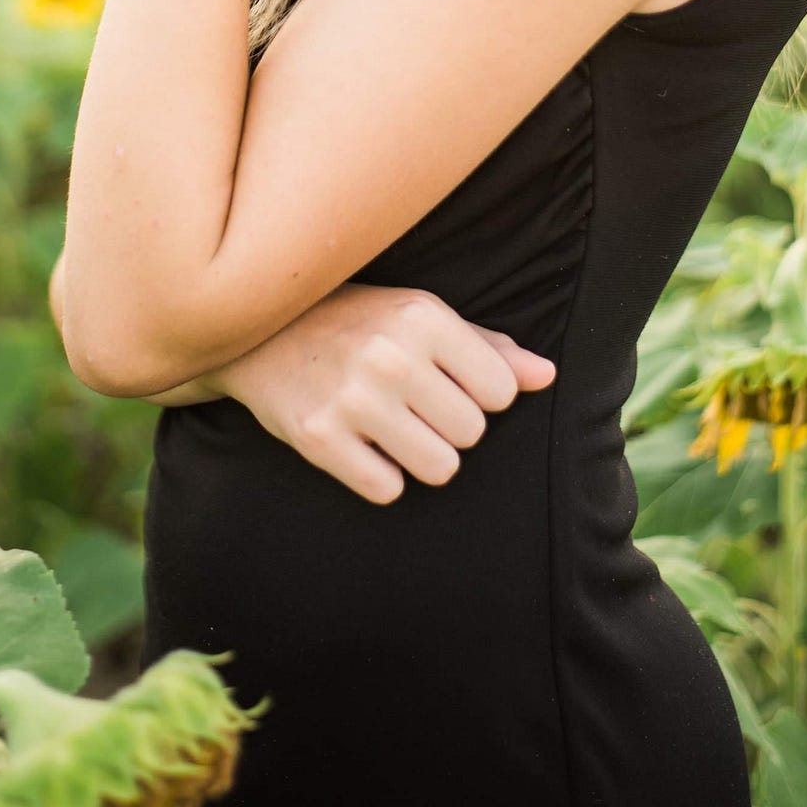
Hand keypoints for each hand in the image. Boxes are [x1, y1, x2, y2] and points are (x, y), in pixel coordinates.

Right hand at [212, 283, 555, 503]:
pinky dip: (379, 476)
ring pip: (440, 469)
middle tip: (414, 407)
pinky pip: (387, 490)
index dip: (479, 396)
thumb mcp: (420, 316)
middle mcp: (390, 355)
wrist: (258, 331)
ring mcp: (352, 399)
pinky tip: (360, 445)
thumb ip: (487, 347)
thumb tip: (548, 377)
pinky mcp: (319, 438)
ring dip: (422, 458)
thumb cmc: (356, 321)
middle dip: (450, 428)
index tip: (447, 385)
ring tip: (393, 429)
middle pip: (472, 434)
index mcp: (422, 317)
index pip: (500, 393)